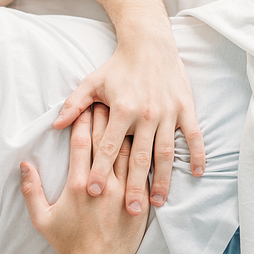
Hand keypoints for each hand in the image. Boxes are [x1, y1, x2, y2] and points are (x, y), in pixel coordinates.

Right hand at [21, 106, 148, 253]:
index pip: (82, 143)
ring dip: (127, 130)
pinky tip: (145, 139)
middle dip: (105, 117)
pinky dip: (144, 153)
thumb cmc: (68, 244)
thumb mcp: (41, 219)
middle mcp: (103, 184)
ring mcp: (125, 192)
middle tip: (106, 98)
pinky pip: (144, 172)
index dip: (83, 120)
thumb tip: (24, 165)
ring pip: (128, 152)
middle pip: (107, 141)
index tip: (85, 105)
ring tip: (128, 112)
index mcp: (78, 184)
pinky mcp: (139, 201)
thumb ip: (31, 190)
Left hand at [53, 37, 204, 215]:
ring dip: (163, 179)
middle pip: (138, 157)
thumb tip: (56, 125)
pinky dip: (196, 154)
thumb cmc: (118, 66)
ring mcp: (168, 113)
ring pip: (165, 152)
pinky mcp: (185, 109)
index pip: (108, 147)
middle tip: (128, 210)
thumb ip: (74, 105)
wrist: (150, 42)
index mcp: (121, 109)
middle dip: (133, 185)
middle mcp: (145, 113)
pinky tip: (196, 174)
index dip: (101, 170)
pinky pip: (193, 135)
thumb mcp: (92, 82)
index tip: (94, 193)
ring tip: (157, 202)